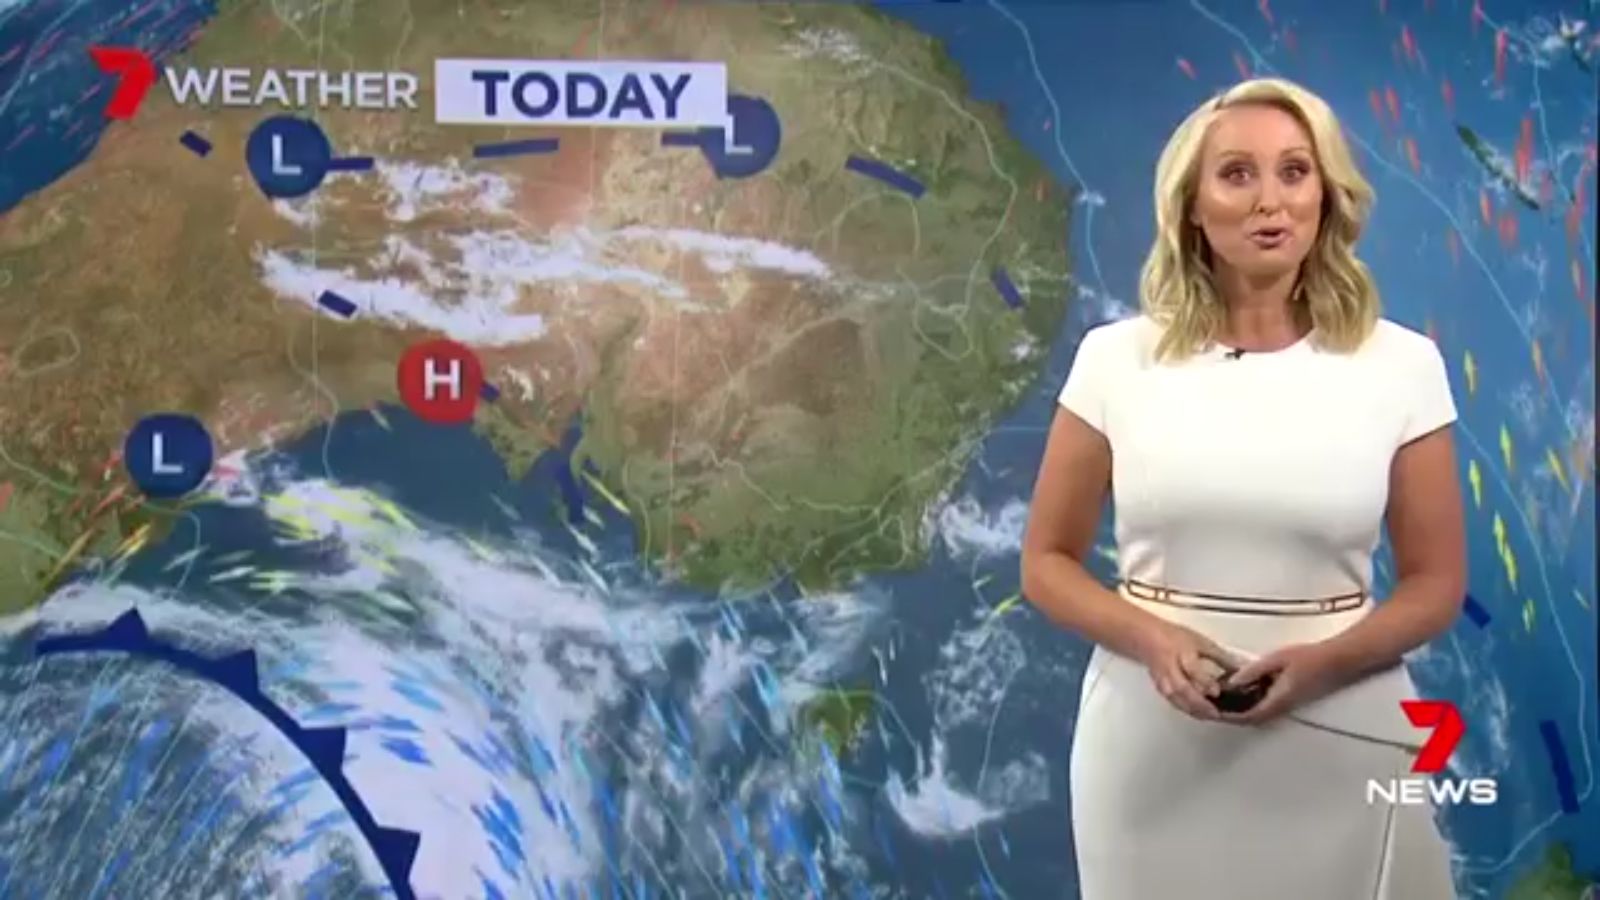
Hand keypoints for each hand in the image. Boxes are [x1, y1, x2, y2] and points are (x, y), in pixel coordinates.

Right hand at [1136, 620, 1240, 720]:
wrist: (1146, 638)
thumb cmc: (1174, 637)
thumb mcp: (1201, 641)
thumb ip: (1220, 656)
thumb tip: (1240, 669)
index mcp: (1181, 652)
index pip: (1192, 669)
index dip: (1204, 681)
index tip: (1217, 691)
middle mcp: (1170, 667)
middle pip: (1182, 688)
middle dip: (1199, 703)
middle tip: (1215, 713)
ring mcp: (1163, 679)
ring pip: (1176, 697)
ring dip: (1192, 709)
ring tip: (1208, 716)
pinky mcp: (1160, 687)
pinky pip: (1172, 700)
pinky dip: (1185, 708)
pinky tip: (1196, 714)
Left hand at [1218, 642, 1345, 724]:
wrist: (1337, 661)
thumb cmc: (1310, 658)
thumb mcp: (1276, 659)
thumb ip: (1253, 671)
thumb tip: (1232, 681)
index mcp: (1277, 700)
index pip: (1249, 716)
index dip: (1229, 717)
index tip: (1213, 711)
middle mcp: (1282, 707)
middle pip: (1252, 719)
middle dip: (1232, 716)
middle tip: (1214, 706)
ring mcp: (1288, 705)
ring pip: (1259, 715)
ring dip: (1241, 711)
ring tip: (1224, 700)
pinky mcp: (1291, 699)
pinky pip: (1267, 708)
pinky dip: (1251, 704)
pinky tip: (1244, 692)